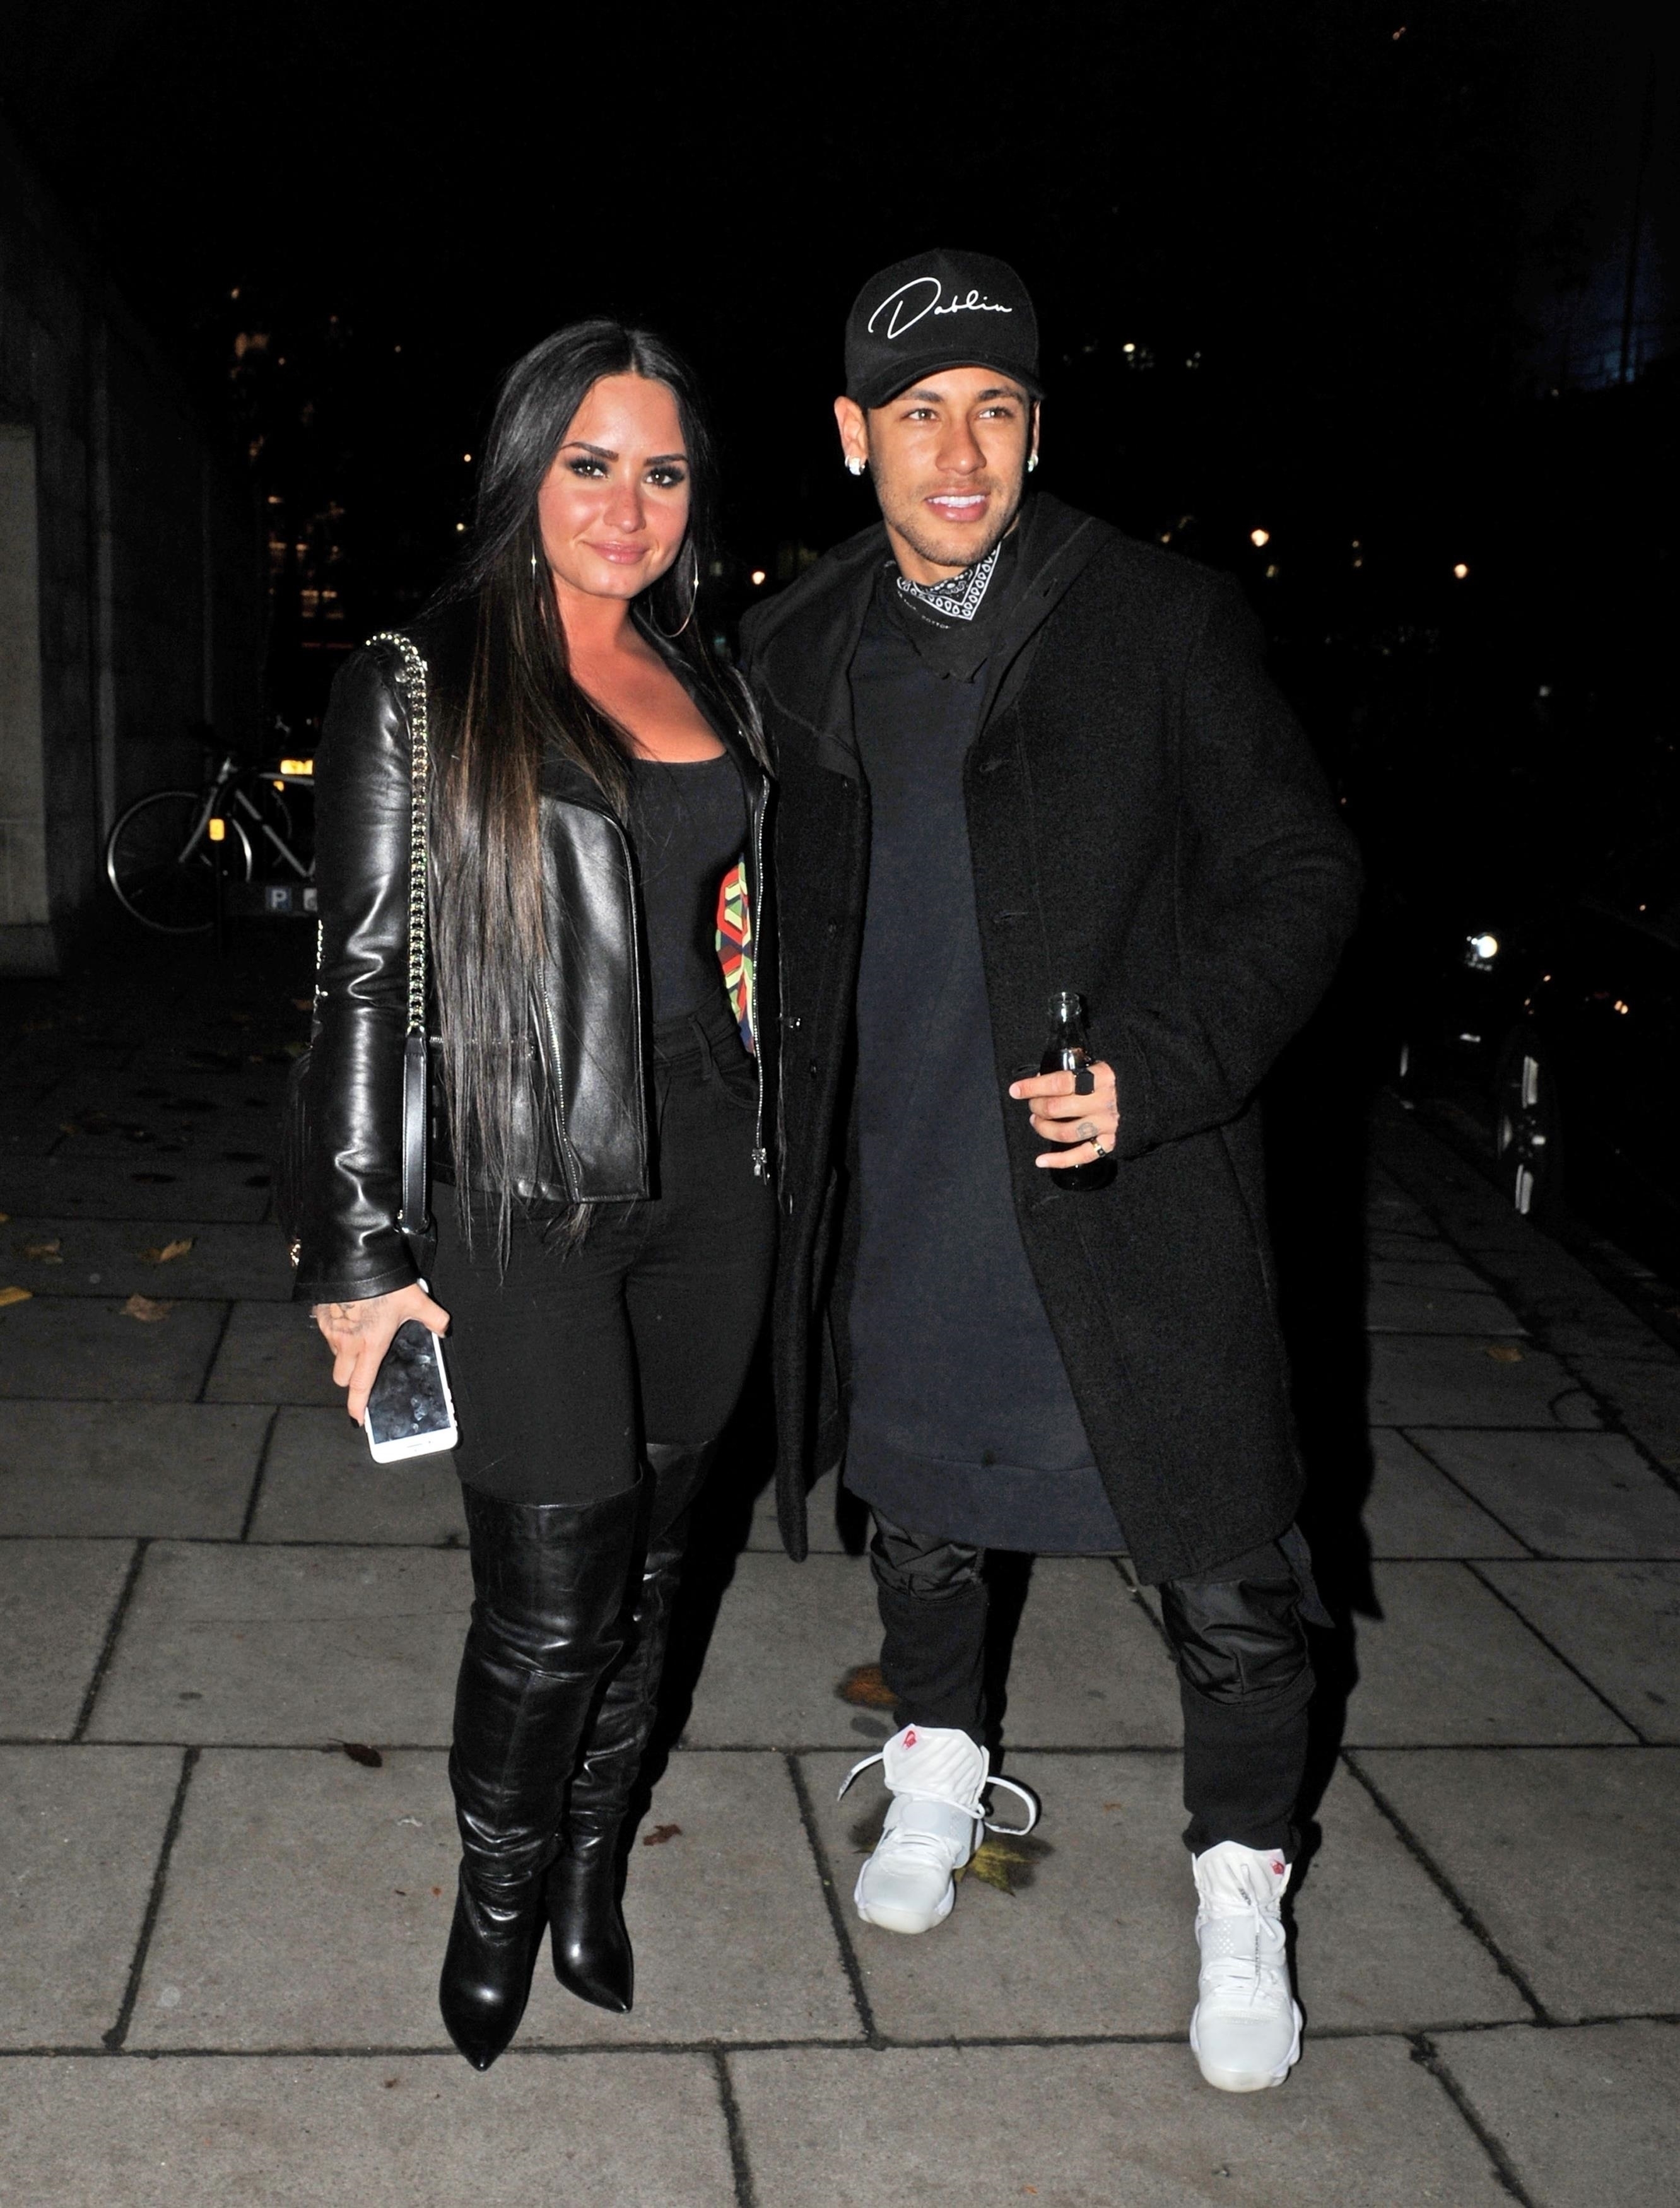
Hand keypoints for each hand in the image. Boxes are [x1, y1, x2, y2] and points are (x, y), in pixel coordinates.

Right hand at [313, 1281, 449, 1425]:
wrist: (353, 1257)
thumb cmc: (385, 1282)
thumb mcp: (416, 1300)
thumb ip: (434, 1318)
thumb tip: (444, 1329)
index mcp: (371, 1345)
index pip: (361, 1385)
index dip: (358, 1405)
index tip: (358, 1418)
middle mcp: (347, 1343)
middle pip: (341, 1377)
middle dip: (351, 1377)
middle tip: (365, 1363)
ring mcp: (331, 1330)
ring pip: (335, 1354)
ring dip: (345, 1352)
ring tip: (362, 1332)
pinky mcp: (320, 1316)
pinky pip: (328, 1334)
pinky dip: (338, 1332)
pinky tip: (351, 1316)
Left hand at [1007, 1061, 1118, 1169]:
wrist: (1146, 1096)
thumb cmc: (1114, 1079)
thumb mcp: (1098, 1065)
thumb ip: (1073, 1070)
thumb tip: (1038, 1078)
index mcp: (1101, 1077)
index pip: (1059, 1082)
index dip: (1033, 1087)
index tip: (1016, 1090)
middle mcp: (1103, 1101)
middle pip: (1057, 1108)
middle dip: (1037, 1106)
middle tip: (1032, 1105)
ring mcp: (1107, 1123)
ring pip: (1065, 1132)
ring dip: (1044, 1128)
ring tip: (1037, 1122)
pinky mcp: (1110, 1141)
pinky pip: (1082, 1155)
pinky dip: (1059, 1160)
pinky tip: (1041, 1160)